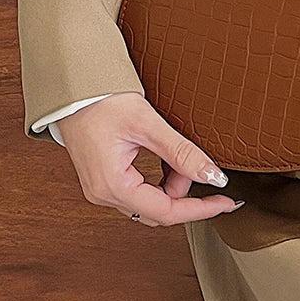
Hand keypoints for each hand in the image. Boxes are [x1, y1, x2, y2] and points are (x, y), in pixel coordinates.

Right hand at [56, 92, 242, 226]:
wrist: (73, 88)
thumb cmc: (101, 101)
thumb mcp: (147, 124)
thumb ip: (181, 152)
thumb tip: (212, 176)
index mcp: (112, 186)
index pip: (166, 211)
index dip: (200, 209)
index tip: (226, 202)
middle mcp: (104, 194)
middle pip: (158, 210)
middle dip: (186, 193)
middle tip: (206, 171)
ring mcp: (102, 188)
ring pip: (150, 201)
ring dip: (172, 184)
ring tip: (182, 157)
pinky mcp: (104, 178)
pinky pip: (139, 191)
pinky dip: (160, 180)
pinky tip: (169, 161)